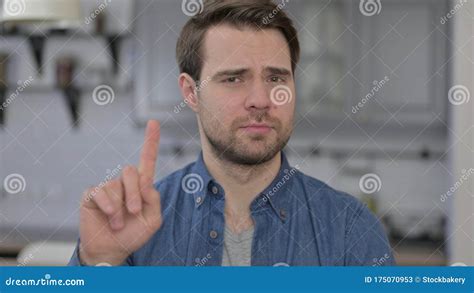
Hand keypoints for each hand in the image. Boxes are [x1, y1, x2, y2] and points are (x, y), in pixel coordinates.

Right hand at [78, 120, 161, 265]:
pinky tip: (109, 216)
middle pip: (131, 171)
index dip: (150, 142)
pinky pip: (100, 192)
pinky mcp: (92, 195)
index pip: (147, 161)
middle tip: (134, 212)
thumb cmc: (133, 234)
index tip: (154, 122)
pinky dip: (108, 206)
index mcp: (141, 187)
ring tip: (118, 223)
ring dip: (121, 208)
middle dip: (134, 194)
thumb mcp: (153, 220)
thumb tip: (146, 182)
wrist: (112, 249)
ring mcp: (107, 188)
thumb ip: (154, 200)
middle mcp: (124, 183)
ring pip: (116, 185)